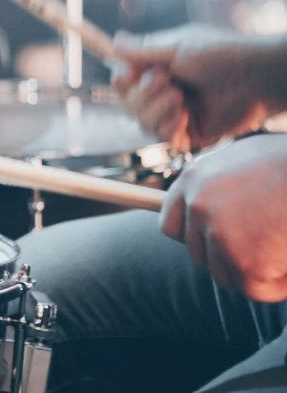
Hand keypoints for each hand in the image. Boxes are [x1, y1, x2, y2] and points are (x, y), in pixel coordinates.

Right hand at [112, 25, 272, 150]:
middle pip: (128, 105)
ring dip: (157, 110)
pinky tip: (184, 115)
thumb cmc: (222, 54)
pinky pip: (164, 139)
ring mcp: (176, 114)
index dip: (122, 81)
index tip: (132, 74)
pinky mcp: (190, 133)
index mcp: (158, 70)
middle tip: (167, 81)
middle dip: (142, 96)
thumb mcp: (178, 46)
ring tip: (180, 99)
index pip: (123, 81)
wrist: (257, 77)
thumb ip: (143, 49)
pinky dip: (169, 127)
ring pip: (143, 123)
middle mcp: (163, 93)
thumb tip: (115, 41)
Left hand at [160, 134, 286, 301]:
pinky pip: (256, 290)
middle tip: (262, 249)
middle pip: (199, 255)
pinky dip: (277, 286)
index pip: (171, 224)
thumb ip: (221, 182)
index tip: (215, 242)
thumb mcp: (245, 157)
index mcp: (194, 178)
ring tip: (282, 250)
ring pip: (225, 275)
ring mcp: (218, 234)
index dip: (193, 237)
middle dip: (228, 258)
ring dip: (253, 272)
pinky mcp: (245, 261)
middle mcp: (198, 206)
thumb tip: (216, 204)